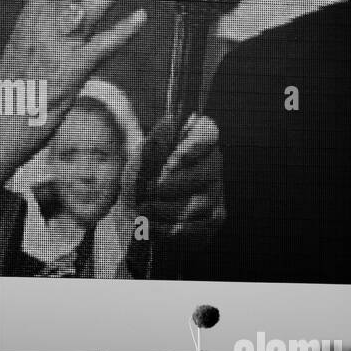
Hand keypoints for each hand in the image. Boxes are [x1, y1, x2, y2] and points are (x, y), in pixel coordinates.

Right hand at [0, 0, 145, 212]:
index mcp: (29, 16)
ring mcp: (56, 47)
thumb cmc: (16, 89)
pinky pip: (102, 46)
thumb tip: (76, 5)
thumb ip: (50, 24)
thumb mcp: (27, 46)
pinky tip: (141, 19)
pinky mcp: (71, 72)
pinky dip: (123, 31)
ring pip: (89, 5)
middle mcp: (41, 25)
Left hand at [133, 114, 224, 240]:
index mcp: (193, 141)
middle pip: (208, 170)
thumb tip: (168, 122)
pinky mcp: (213, 219)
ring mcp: (216, 193)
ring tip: (142, 211)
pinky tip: (152, 226)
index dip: (193, 146)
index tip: (171, 162)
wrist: (134, 220)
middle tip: (150, 191)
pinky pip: (197, 226)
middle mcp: (211, 164)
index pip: (208, 132)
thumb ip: (152, 145)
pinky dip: (169, 228)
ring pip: (199, 202)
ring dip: (165, 209)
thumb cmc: (138, 184)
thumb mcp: (137, 163)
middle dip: (173, 185)